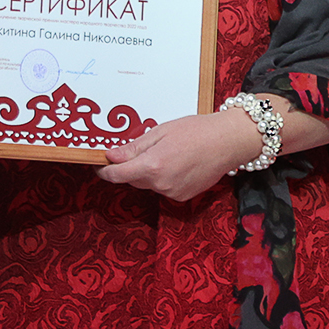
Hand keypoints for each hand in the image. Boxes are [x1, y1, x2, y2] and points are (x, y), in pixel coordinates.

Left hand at [95, 108, 262, 201]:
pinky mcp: (183, 197)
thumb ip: (134, 147)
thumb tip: (111, 156)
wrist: (228, 142)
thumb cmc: (196, 131)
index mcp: (152, 166)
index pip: (117, 175)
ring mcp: (173, 193)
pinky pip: (164, 189)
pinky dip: (164, 178)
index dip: (106, 171)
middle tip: (141, 149)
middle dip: (131, 167)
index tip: (100, 166)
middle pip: (133, 179)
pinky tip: (178, 163)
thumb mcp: (160, 132)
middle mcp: (161, 184)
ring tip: (168, 153)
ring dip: (149, 172)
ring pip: (149, 184)